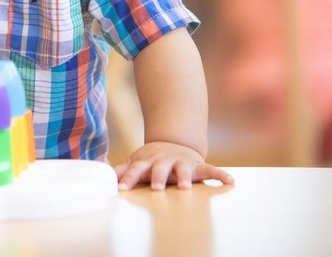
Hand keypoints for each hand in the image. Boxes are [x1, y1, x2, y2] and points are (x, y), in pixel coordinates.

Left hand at [114, 142, 234, 190]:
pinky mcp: (198, 165)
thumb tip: (102, 177)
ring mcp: (182, 162)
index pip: (135, 169)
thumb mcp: (137, 162)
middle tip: (156, 188)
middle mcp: (164, 161)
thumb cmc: (152, 159)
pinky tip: (230, 181)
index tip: (121, 189)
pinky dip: (220, 175)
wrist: (175, 142)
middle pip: (159, 168)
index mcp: (148, 162)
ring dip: (184, 178)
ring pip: (183, 169)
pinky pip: (211, 169)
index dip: (128, 178)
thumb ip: (121, 170)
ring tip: (186, 188)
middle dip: (158, 178)